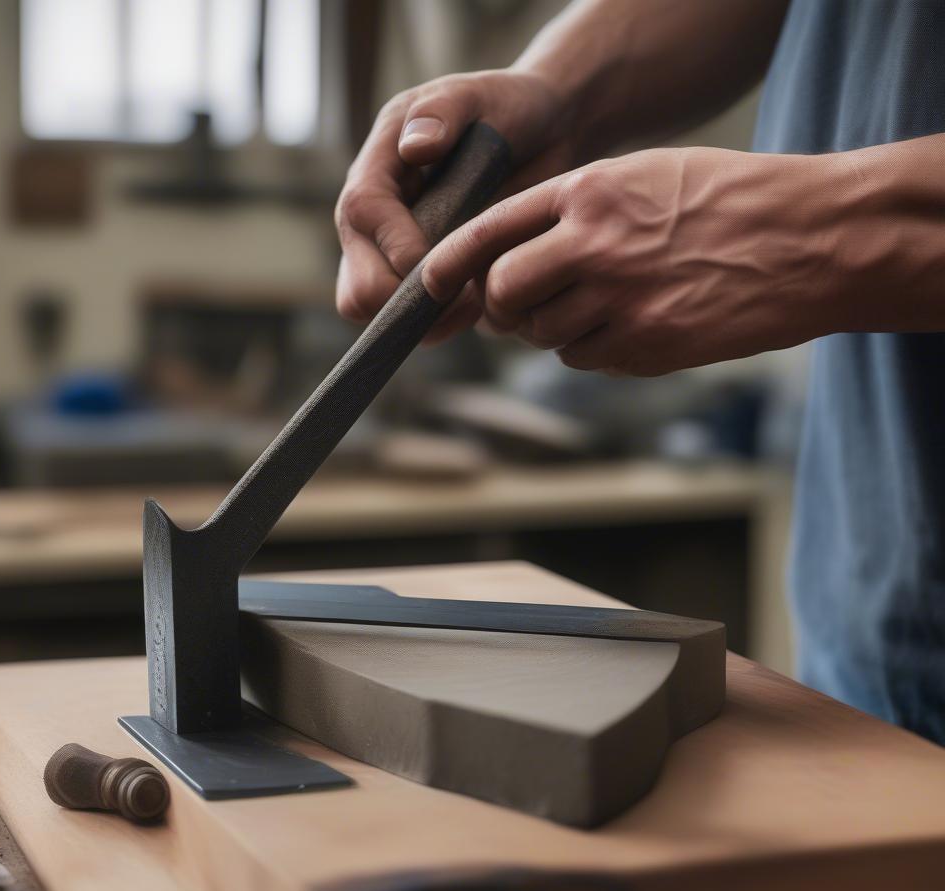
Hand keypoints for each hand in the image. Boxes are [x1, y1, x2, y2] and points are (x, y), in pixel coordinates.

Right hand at [335, 69, 571, 338]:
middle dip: (400, 299)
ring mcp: (393, 257)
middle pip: (355, 283)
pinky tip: (479, 304)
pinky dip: (444, 326)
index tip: (437, 258)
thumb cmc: (508, 110)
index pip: (362, 215)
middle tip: (458, 292)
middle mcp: (374, 222)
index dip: (395, 245)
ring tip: (474, 300)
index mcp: (378, 170)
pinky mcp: (420, 284)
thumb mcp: (481, 95)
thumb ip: (446, 109)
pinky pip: (414, 327)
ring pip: (376, 314)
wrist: (542, 138)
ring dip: (425, 321)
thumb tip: (415, 146)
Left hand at [422, 146, 842, 374]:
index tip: (429, 285)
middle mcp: (595, 245)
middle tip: (519, 306)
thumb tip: (517, 259)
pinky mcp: (646, 346)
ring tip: (598, 306)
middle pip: (503, 292)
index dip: (450, 264)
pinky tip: (630, 326)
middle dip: (502, 306)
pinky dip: (591, 349)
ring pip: (541, 334)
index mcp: (591, 192)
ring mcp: (620, 300)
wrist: (815, 239)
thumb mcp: (648, 177)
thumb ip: (578, 211)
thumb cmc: (732, 200)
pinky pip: (584, 358)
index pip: (490, 230)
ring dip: (551, 329)